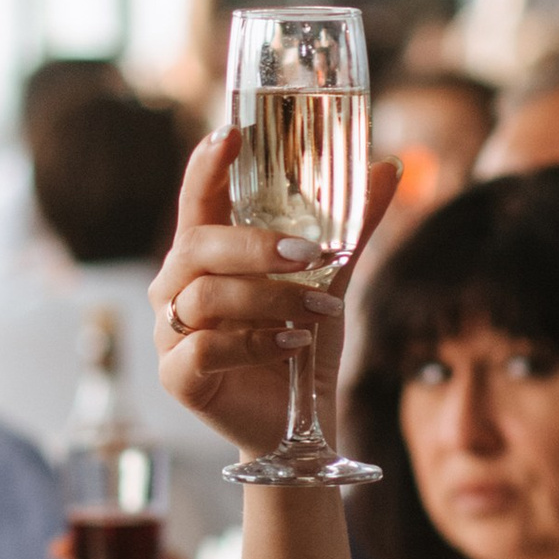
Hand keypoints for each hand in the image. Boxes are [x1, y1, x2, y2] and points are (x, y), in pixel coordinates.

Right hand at [151, 132, 399, 460]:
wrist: (300, 425)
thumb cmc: (301, 343)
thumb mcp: (330, 280)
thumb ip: (352, 228)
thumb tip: (389, 166)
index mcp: (206, 255)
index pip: (197, 199)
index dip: (207, 164)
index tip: (231, 133)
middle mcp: (177, 288)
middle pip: (197, 245)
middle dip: (256, 245)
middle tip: (311, 256)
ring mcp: (170, 333)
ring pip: (207, 295)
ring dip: (271, 299)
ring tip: (321, 312)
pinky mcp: (177, 376)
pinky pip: (206, 347)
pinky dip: (257, 342)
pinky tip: (294, 344)